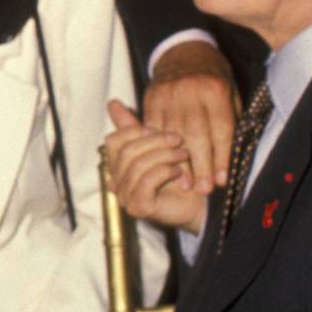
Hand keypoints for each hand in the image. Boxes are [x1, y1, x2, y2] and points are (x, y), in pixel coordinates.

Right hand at [105, 101, 207, 232]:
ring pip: (137, 166)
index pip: (113, 141)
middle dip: (155, 142)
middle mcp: (117, 183)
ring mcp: (125, 198)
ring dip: (164, 156)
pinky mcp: (139, 208)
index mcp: (118, 166)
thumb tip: (112, 103)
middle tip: (178, 139)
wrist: (199, 204)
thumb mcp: (157, 146)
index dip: (135, 131)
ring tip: (183, 154)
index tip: (159, 129)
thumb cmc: (178, 174)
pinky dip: (165, 171)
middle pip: (126, 152)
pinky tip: (180, 171)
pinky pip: (146, 181)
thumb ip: (134, 128)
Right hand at [143, 40, 236, 189]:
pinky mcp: (152, 97)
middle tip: (204, 189)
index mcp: (215, 89)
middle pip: (196, 134)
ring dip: (180, 162)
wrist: (184, 51)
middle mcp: (190, 90)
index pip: (221, 128)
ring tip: (187, 184)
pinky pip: (154, 127)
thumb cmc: (213, 77)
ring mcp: (168, 94)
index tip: (221, 180)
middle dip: (201, 165)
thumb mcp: (230, 92)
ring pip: (174, 134)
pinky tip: (165, 164)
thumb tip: (233, 159)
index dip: (222, 156)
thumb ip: (231, 122)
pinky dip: (160, 148)